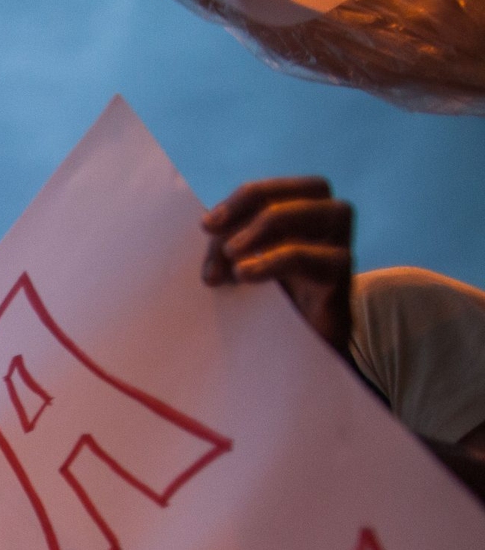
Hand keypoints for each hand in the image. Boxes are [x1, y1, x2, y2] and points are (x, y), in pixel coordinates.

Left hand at [202, 177, 353, 358]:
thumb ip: (227, 245)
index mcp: (301, 215)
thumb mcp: (239, 268)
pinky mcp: (343, 280)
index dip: (242, 198)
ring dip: (269, 226)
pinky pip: (321, 257)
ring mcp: (341, 250)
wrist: (293, 360)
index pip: (275, 190)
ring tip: (232, 255)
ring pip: (322, 213)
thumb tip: (208, 226)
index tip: (206, 225)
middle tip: (216, 237)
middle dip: (256, 206)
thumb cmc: (263, 307)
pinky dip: (278, 259)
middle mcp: (330, 225)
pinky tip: (246, 274)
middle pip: (309, 189)